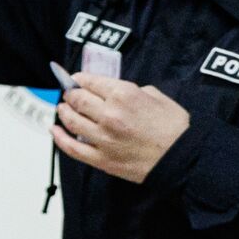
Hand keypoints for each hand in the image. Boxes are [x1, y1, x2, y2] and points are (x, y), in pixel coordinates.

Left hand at [51, 73, 190, 183]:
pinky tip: (54, 131)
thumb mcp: (156, 95)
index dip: (79, 79)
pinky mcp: (103, 159)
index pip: (90, 81)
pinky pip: (73, 148)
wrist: (183, 158)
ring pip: (71, 122)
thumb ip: (131, 90)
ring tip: (61, 109)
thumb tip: (114, 92)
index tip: (75, 79)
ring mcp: (103, 138)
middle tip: (68, 93)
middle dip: (70, 94)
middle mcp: (109, 114)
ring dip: (63, 112)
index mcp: (123, 94)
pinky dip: (60, 139)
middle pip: (77, 99)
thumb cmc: (175, 127)